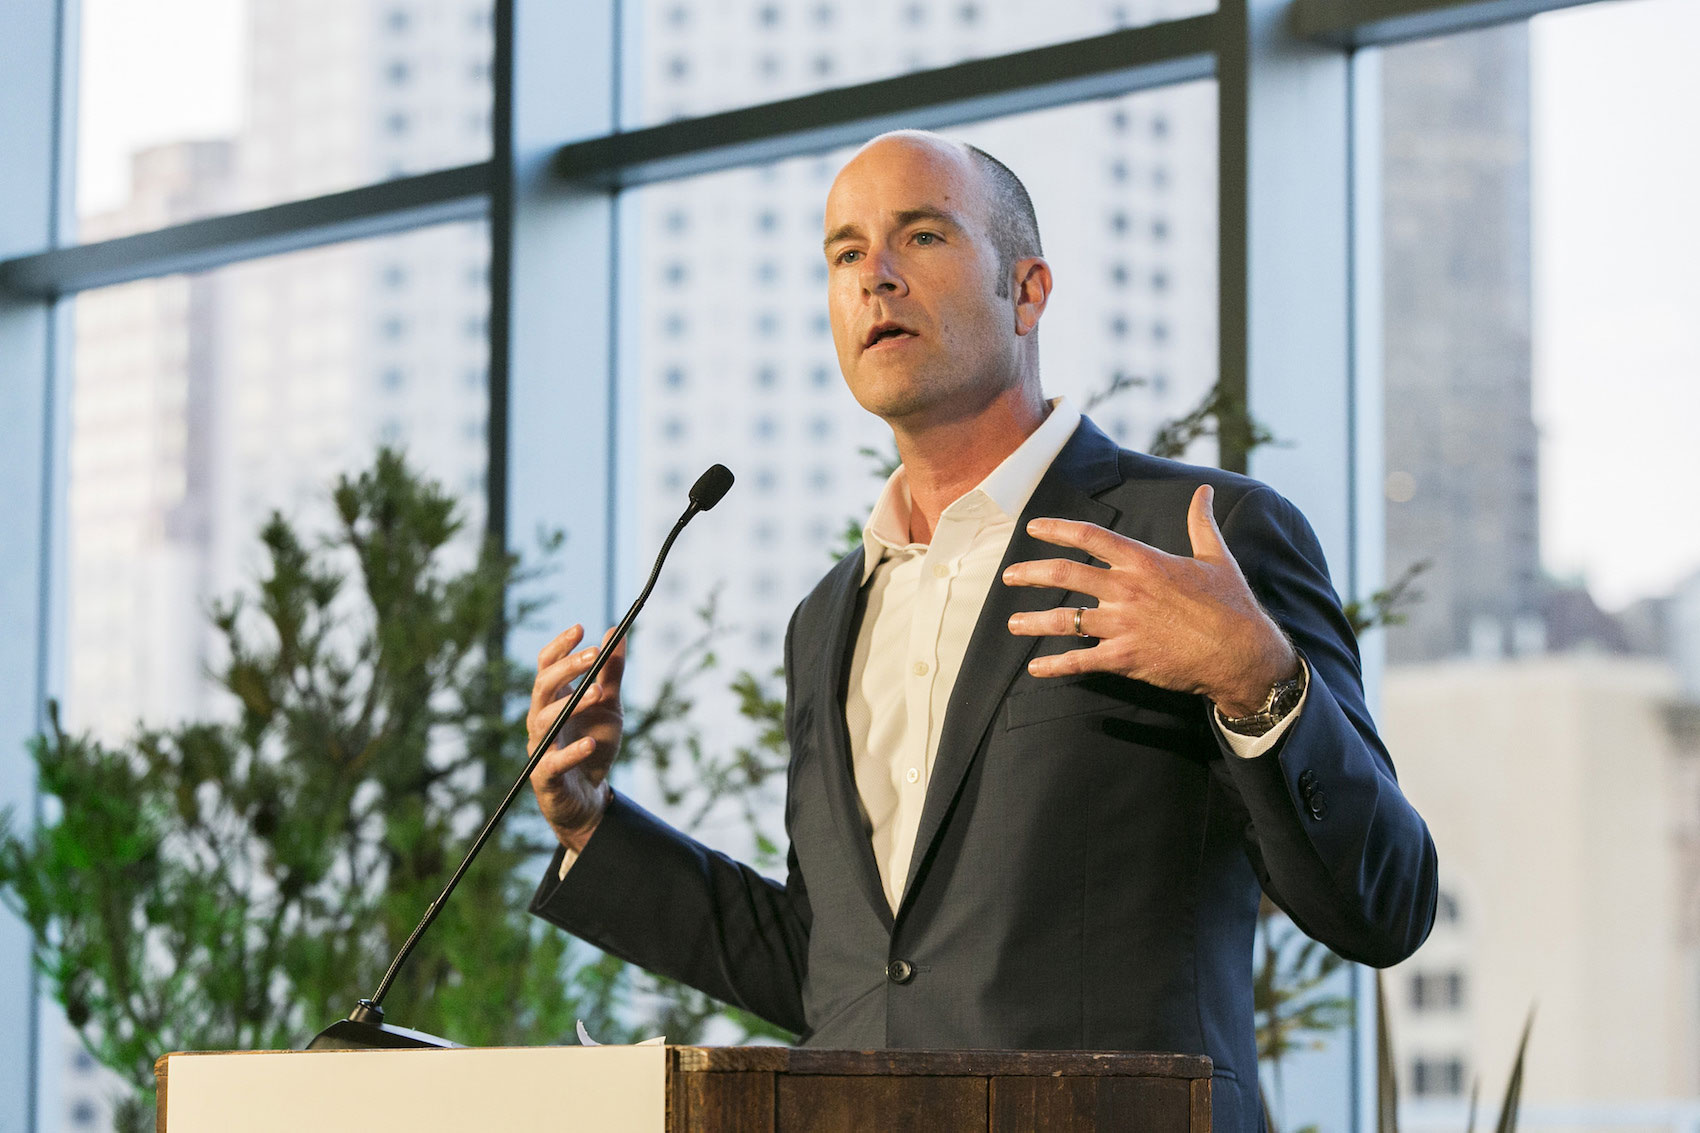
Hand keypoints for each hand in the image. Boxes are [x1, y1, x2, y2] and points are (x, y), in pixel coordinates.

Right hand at [527, 624, 625, 852]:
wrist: (591, 799)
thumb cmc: (594, 747)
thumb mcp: (610, 706)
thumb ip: (611, 673)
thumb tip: (617, 632)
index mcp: (552, 700)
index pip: (545, 665)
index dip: (560, 646)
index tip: (581, 628)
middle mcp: (540, 720)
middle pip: (542, 686)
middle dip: (567, 668)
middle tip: (594, 654)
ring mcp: (540, 748)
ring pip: (544, 721)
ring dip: (572, 704)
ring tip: (598, 693)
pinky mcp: (545, 778)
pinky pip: (553, 763)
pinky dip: (571, 752)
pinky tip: (590, 742)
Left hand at [1002, 484, 1297, 716]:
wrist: (1240, 653)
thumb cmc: (1230, 604)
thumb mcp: (1216, 556)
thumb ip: (1201, 522)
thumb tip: (1205, 490)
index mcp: (1144, 561)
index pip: (1090, 536)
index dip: (1057, 529)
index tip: (1033, 527)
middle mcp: (1126, 589)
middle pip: (1065, 575)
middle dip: (1030, 573)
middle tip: (1008, 576)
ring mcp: (1123, 625)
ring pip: (1064, 620)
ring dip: (1033, 621)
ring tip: (1012, 624)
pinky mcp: (1125, 658)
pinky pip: (1080, 661)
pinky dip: (1055, 665)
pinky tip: (1036, 668)